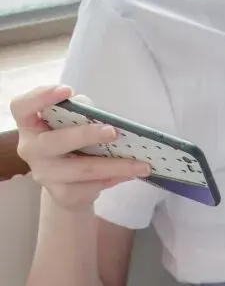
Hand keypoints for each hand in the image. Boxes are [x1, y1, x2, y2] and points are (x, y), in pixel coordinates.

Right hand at [12, 84, 151, 213]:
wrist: (67, 186)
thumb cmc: (68, 145)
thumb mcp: (67, 125)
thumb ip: (77, 113)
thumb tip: (95, 112)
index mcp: (28, 125)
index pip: (21, 107)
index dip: (41, 97)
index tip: (68, 90)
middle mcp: (31, 150)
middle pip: (56, 142)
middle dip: (87, 135)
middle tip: (113, 131)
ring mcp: (46, 175)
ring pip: (83, 169)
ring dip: (116, 165)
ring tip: (141, 163)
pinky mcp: (63, 195)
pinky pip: (94, 186)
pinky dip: (116, 178)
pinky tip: (132, 173)